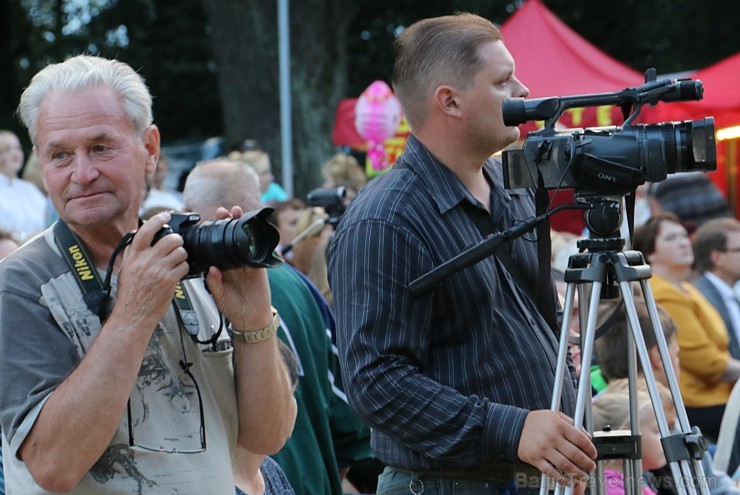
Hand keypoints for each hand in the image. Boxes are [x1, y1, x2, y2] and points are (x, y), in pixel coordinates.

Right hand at [113, 211, 189, 331]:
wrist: (133, 315)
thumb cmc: (130, 294)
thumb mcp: (125, 268)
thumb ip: (131, 250)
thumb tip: (135, 232)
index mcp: (134, 256)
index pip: (145, 230)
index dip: (157, 219)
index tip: (165, 215)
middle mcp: (146, 261)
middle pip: (170, 239)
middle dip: (177, 241)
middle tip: (176, 245)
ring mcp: (158, 270)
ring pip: (180, 252)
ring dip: (182, 255)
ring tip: (177, 261)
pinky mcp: (169, 280)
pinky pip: (184, 266)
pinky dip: (184, 268)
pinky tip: (178, 273)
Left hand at [204, 206, 272, 328]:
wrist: (250, 319)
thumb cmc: (232, 308)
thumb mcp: (218, 296)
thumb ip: (214, 283)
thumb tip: (211, 269)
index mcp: (222, 266)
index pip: (217, 245)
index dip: (214, 233)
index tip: (209, 221)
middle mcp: (234, 262)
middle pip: (232, 237)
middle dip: (229, 222)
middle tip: (225, 211)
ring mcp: (247, 263)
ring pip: (245, 240)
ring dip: (244, 226)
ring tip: (239, 213)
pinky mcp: (259, 267)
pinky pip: (259, 252)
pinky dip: (258, 241)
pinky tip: (255, 231)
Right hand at [517, 410, 596, 487]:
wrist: (514, 427)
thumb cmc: (536, 421)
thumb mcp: (554, 415)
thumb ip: (571, 423)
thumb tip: (587, 435)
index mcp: (559, 425)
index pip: (581, 439)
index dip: (590, 449)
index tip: (593, 454)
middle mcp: (552, 437)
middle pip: (576, 455)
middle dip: (587, 464)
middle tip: (591, 467)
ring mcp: (543, 449)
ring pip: (566, 466)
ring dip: (578, 473)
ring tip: (583, 476)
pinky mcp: (536, 459)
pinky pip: (551, 472)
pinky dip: (562, 479)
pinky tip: (568, 481)